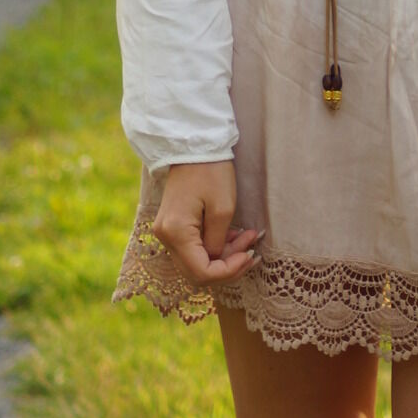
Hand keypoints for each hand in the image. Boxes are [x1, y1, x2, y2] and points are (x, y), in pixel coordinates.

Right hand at [152, 160, 262, 284]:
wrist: (195, 145)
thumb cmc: (211, 171)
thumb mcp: (223, 208)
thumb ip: (219, 242)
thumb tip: (217, 260)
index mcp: (176, 232)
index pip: (201, 272)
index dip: (227, 271)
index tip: (249, 256)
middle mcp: (165, 237)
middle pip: (197, 271)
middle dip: (228, 265)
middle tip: (252, 251)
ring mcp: (167, 232)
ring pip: (197, 260)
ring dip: (224, 256)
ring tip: (248, 239)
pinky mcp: (173, 226)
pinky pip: (194, 247)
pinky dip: (215, 246)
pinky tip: (234, 235)